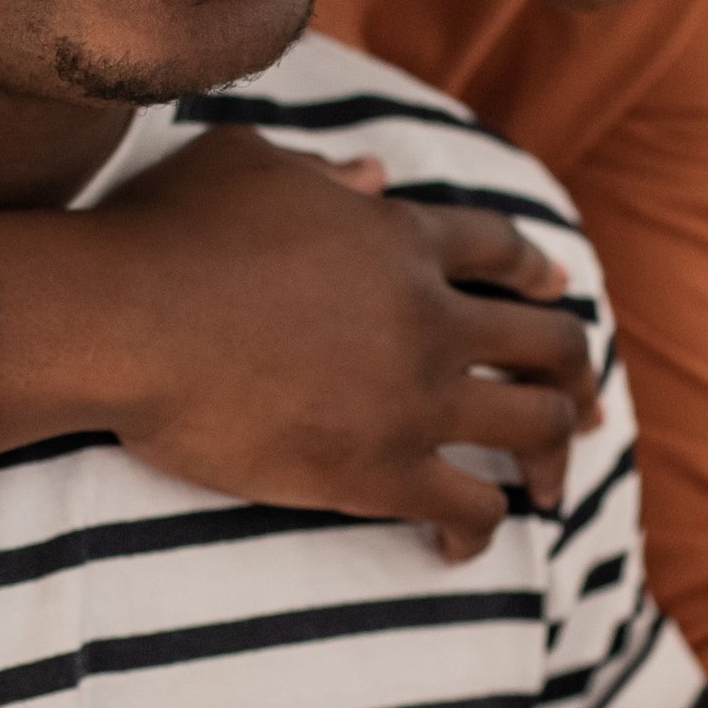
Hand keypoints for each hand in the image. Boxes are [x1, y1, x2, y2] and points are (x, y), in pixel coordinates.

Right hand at [0, 130, 598, 562]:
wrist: (121, 322)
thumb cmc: (160, 234)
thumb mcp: (244, 165)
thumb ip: (320, 172)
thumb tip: (373, 170)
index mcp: (399, 238)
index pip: (501, 249)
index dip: (538, 271)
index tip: (557, 291)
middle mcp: (428, 315)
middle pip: (549, 344)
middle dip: (578, 379)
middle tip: (586, 410)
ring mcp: (413, 396)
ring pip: (535, 426)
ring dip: (553, 460)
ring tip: (549, 490)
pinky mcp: (379, 470)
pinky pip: (470, 506)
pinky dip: (481, 527)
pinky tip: (461, 543)